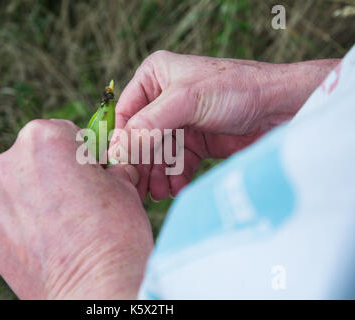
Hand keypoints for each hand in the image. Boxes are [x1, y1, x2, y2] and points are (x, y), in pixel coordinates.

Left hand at [0, 119, 152, 298]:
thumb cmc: (115, 230)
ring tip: (63, 224)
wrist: (96, 287)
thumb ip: (109, 168)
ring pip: (19, 187)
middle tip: (79, 198)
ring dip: (36, 197)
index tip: (90, 170)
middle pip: (35, 157)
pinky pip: (7, 216)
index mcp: (43, 137)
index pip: (62, 132)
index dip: (80, 151)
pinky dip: (23, 224)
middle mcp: (9, 162)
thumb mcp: (124, 184)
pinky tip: (46, 241)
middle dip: (55, 171)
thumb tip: (111, 170)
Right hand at [109, 50, 338, 199]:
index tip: (121, 167)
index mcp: (155, 77)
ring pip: (157, 154)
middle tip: (140, 188)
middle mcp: (163, 99)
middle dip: (141, 163)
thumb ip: (148, 124)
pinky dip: (175, 177)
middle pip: (140, 138)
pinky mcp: (195, 142)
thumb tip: (116, 150)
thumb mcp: (186, 101)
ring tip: (160, 192)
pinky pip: (176, 164)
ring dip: (157, 174)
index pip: (125, 113)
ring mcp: (179, 122)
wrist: (280, 108)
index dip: (122, 141)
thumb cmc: (236, 89)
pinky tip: (177, 187)